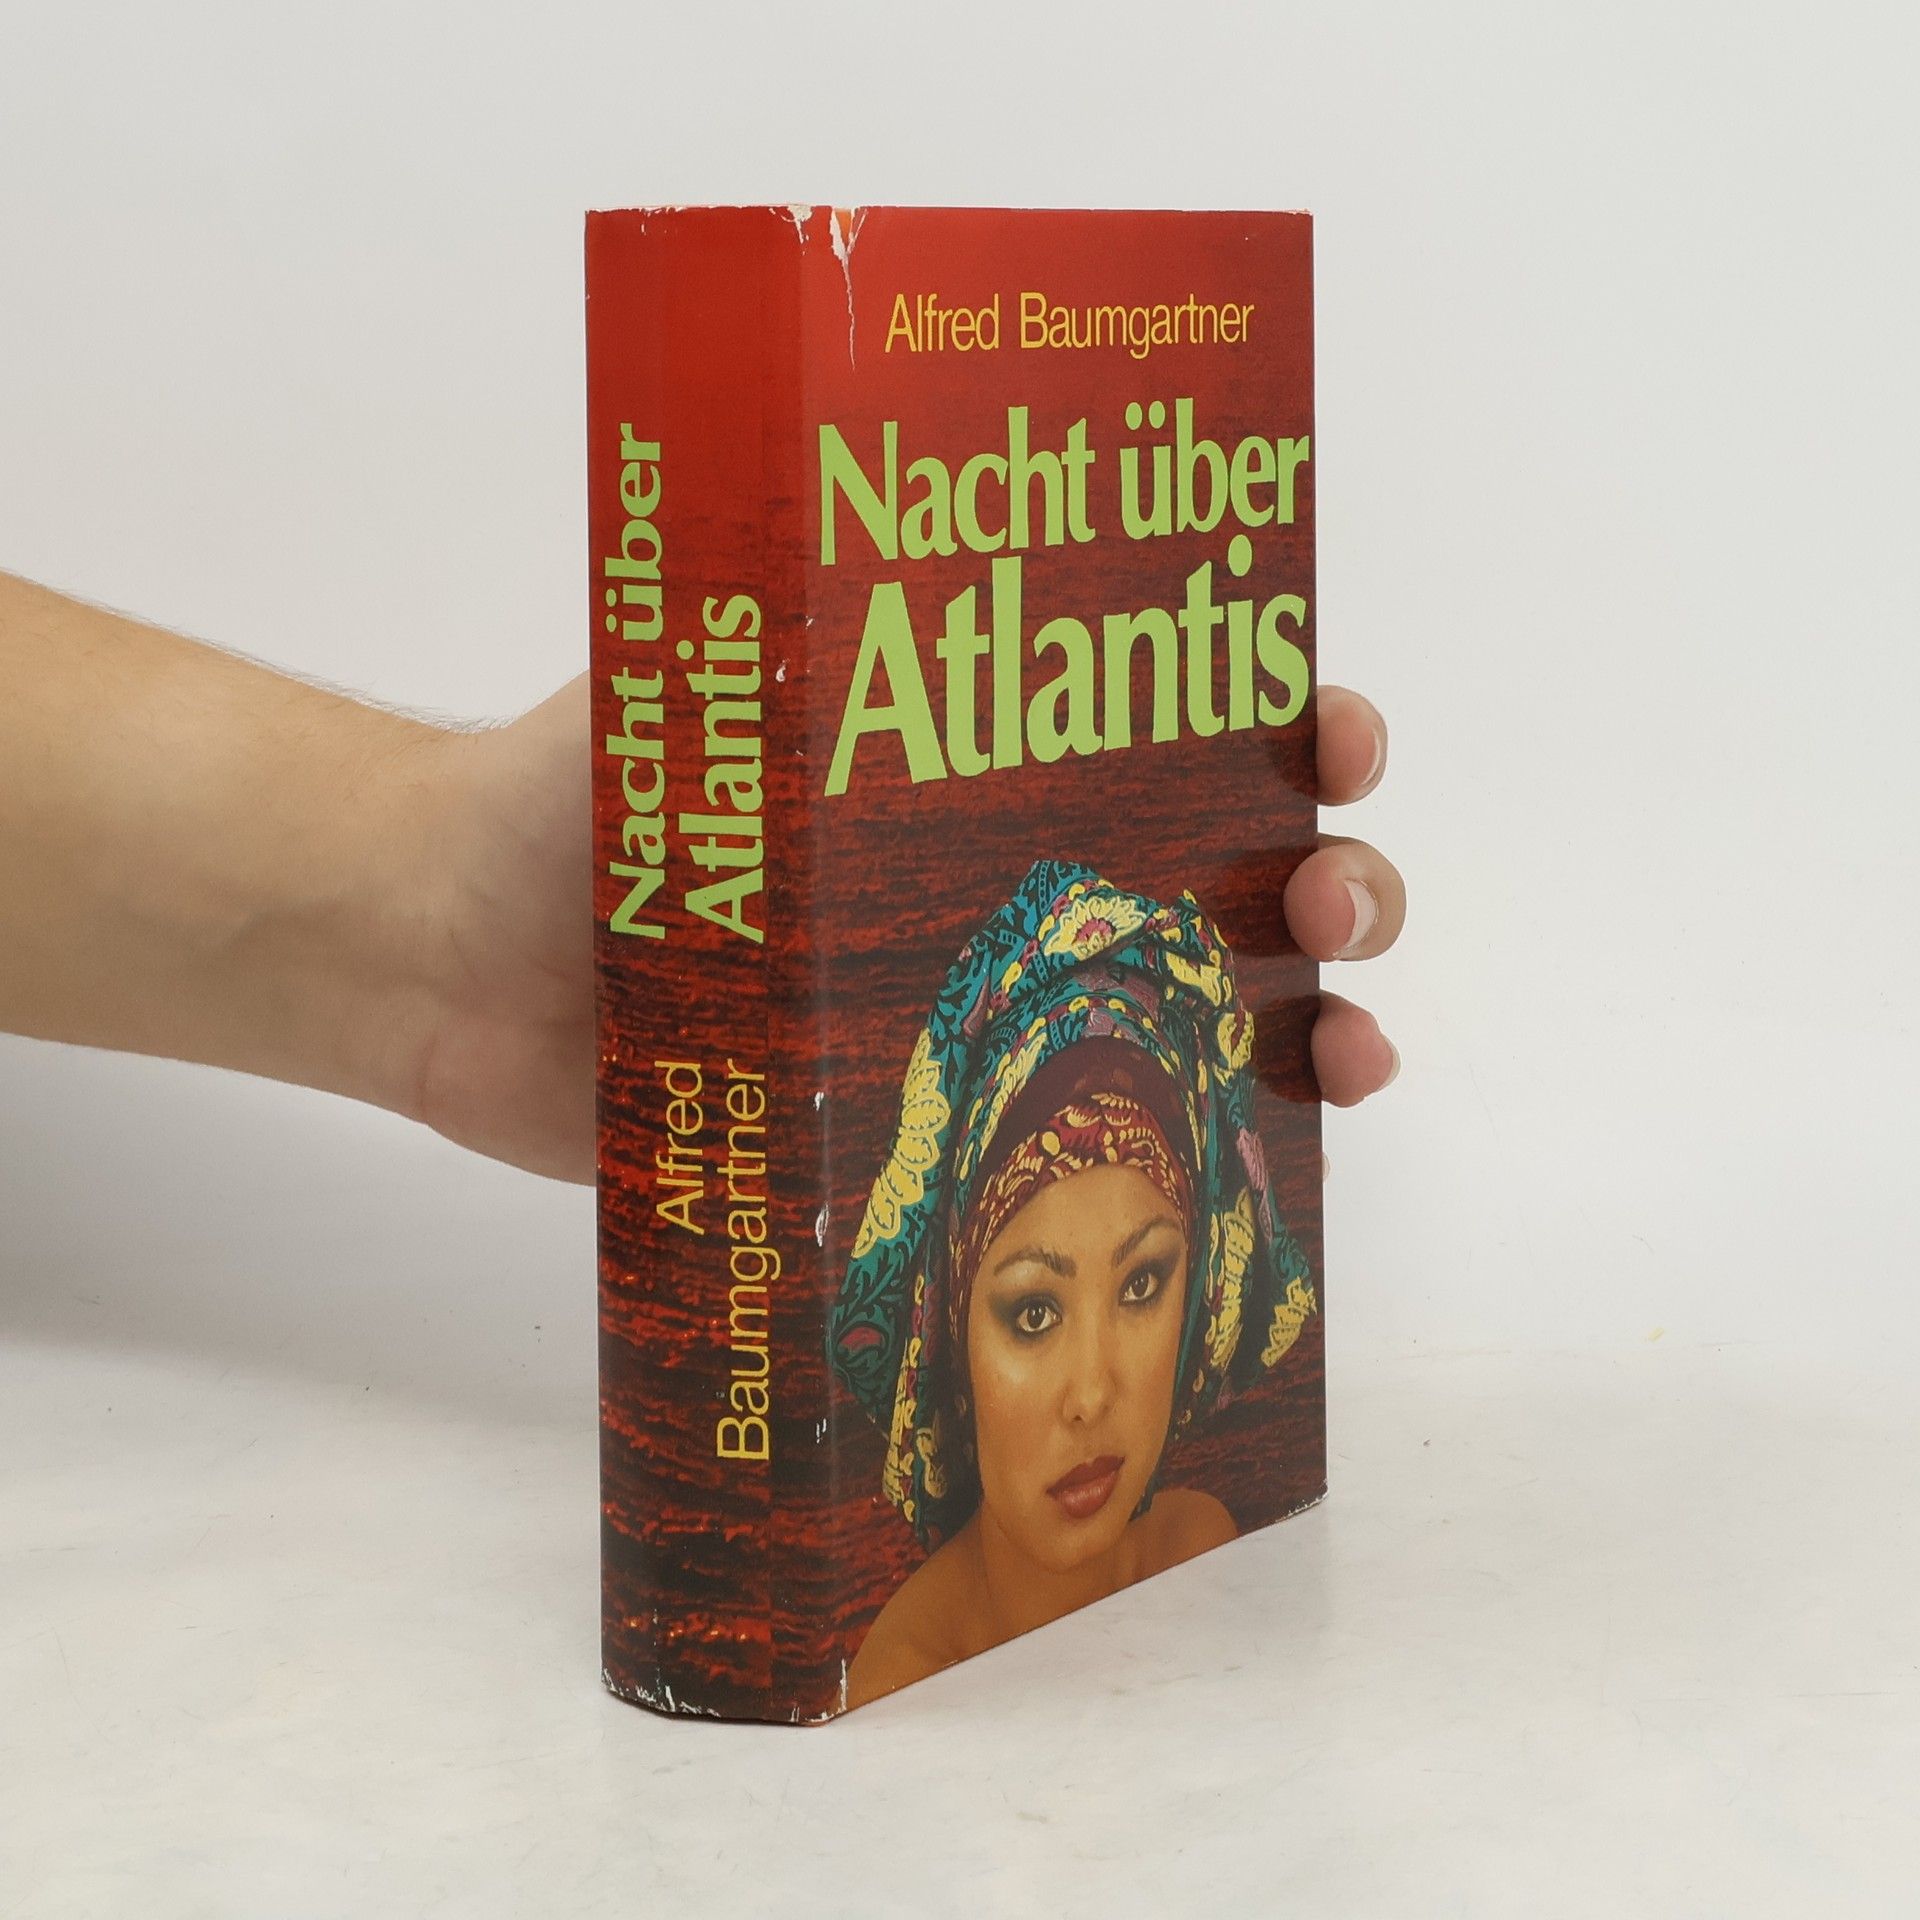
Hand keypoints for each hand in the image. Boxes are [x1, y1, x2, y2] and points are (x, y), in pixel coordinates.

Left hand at [407, 680, 1402, 1188]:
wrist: (451, 961)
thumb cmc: (570, 797)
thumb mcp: (701, 675)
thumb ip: (807, 628)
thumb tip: (930, 536)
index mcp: (974, 758)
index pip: (1177, 720)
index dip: (1286, 718)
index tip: (1328, 737)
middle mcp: (1001, 876)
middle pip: (1224, 872)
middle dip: (1329, 881)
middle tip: (1333, 906)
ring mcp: (979, 1008)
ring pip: (1192, 1013)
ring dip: (1306, 1026)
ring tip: (1345, 1055)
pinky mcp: (930, 1125)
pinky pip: (1087, 1143)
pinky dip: (1195, 1153)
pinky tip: (1259, 1169)